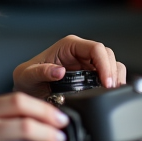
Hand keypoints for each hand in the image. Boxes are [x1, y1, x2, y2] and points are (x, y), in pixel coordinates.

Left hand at [12, 35, 127, 98]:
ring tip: (111, 93)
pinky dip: (112, 84)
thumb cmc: (27, 79)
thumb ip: (41, 72)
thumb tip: (59, 71)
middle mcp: (80, 52)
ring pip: (111, 64)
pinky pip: (107, 76)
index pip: (95, 48)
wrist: (27, 91)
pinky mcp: (90, 76)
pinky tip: (108, 94)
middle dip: (112, 72)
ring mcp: (86, 64)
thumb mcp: (27, 75)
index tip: (106, 82)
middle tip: (110, 90)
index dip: (104, 64)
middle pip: (107, 55)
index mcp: (68, 46)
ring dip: (115, 78)